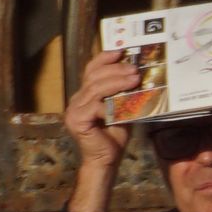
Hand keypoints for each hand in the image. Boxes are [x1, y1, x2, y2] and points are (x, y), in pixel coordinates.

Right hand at [64, 47, 142, 169]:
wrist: (105, 160)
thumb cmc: (114, 136)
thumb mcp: (122, 110)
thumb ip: (123, 95)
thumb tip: (137, 77)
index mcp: (85, 95)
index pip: (91, 70)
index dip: (104, 58)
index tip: (120, 51)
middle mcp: (76, 99)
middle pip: (93, 76)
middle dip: (115, 69)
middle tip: (134, 68)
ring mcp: (74, 109)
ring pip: (95, 88)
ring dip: (117, 82)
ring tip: (134, 78)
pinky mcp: (76, 120)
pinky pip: (95, 106)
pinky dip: (111, 104)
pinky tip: (125, 104)